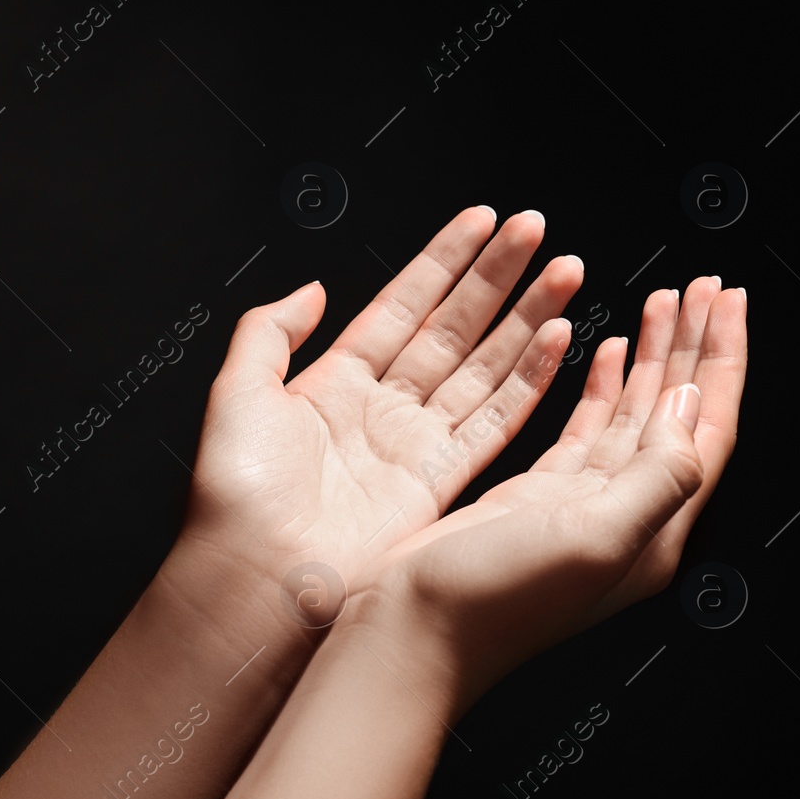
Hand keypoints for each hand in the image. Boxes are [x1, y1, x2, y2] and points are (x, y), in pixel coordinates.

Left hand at [164, 206, 584, 634]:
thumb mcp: (236, 391)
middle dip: (498, 276)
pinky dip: (530, 381)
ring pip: (486, 366)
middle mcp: (382, 409)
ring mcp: (416, 445)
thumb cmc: (236, 495)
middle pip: (455, 326)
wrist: (256, 576)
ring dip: (526, 317)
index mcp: (334, 383)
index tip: (482, 222)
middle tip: (534, 229)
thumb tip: (309, 288)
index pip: (403, 304)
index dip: (445, 260)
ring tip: (563, 270)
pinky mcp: (443, 482)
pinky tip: (555, 339)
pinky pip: (497, 421)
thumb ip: (270, 330)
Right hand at [358, 277, 746, 710]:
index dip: (721, 358)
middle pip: (678, 413)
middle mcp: (627, 517)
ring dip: (654, 355)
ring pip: (634, 413)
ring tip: (664, 302)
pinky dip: (603, 385)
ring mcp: (583, 506)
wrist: (410, 634)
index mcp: (654, 529)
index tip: (725, 297)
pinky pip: (589, 429)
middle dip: (694, 345)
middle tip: (704, 285)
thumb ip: (658, 475)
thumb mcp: (594, 537)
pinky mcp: (539, 498)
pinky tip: (609, 351)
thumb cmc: (492, 602)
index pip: (708, 427)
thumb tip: (691, 404)